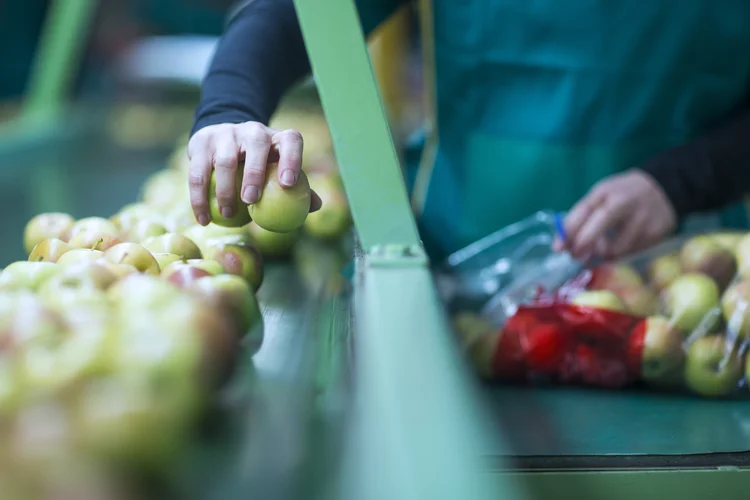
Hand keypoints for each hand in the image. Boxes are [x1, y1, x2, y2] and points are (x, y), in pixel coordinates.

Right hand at [188, 121, 321, 225]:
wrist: (224, 140)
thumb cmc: (262, 164)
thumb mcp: (279, 170)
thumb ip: (298, 187)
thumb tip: (315, 206)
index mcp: (277, 137)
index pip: (291, 140)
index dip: (292, 159)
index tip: (288, 184)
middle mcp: (253, 130)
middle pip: (256, 146)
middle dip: (254, 173)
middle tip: (251, 200)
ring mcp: (226, 133)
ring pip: (225, 160)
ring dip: (225, 189)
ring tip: (228, 215)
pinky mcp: (202, 141)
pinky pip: (198, 172)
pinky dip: (199, 198)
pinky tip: (204, 219)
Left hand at [558, 169, 676, 259]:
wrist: (665, 188)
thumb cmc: (621, 195)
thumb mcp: (601, 197)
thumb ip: (581, 218)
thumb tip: (561, 246)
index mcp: (605, 191)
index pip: (583, 211)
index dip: (568, 232)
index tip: (558, 248)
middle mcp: (624, 202)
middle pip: (599, 225)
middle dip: (584, 244)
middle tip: (576, 256)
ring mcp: (642, 218)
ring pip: (615, 248)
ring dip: (604, 253)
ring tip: (603, 247)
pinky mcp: (655, 233)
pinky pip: (630, 253)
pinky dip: (621, 252)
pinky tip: (623, 242)